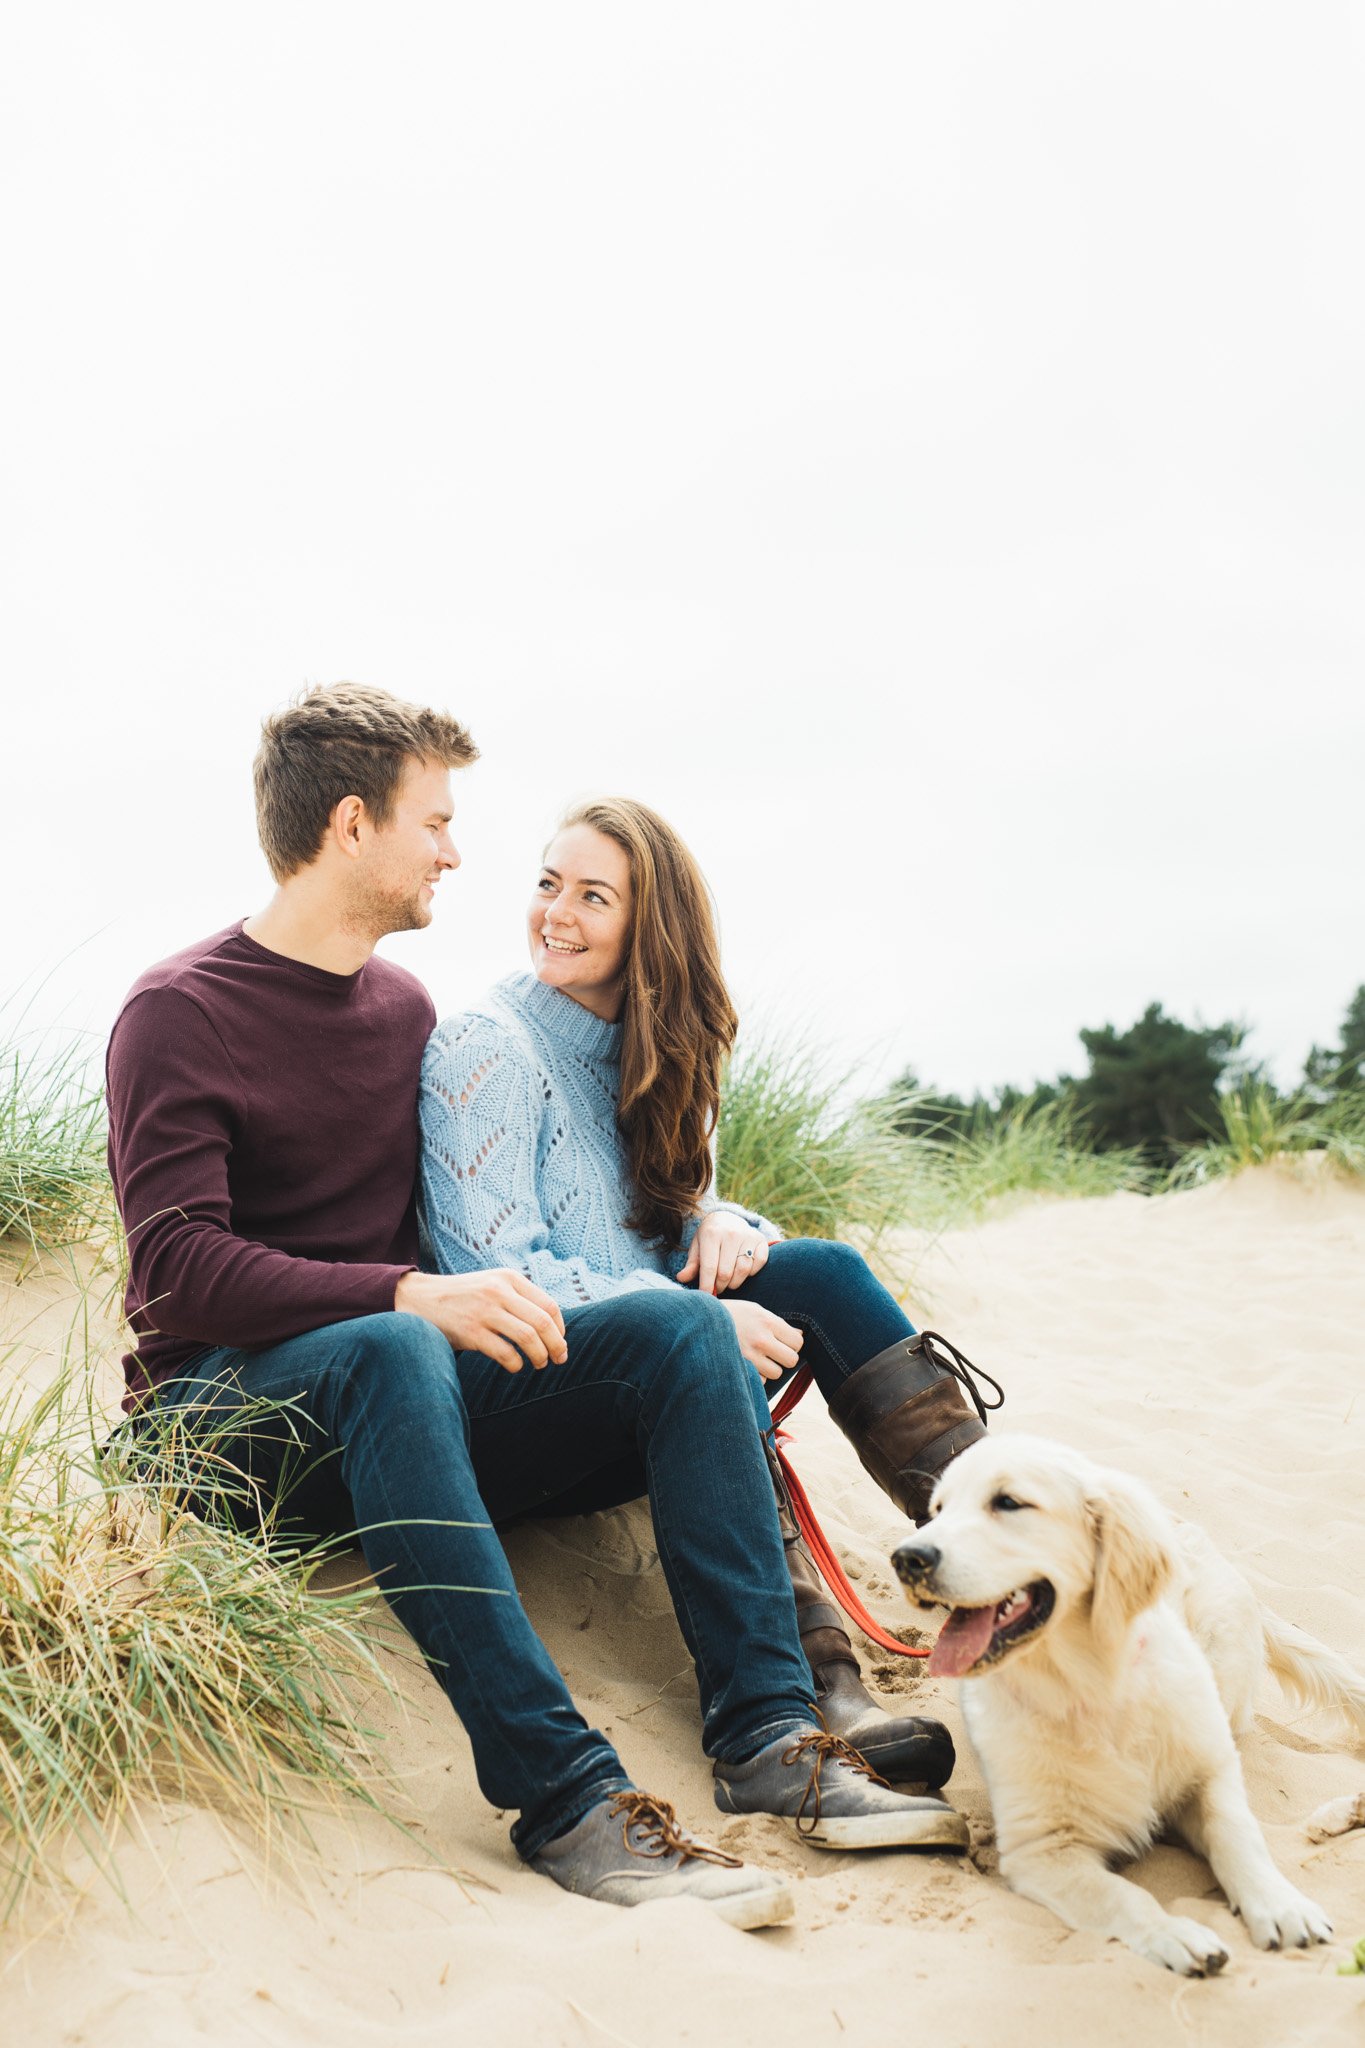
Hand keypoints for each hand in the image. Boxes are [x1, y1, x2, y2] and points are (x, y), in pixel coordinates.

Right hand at [395, 1269, 566, 1373]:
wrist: (419, 1298)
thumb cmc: (464, 1297)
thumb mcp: (492, 1284)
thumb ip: (519, 1298)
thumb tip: (554, 1327)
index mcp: (509, 1278)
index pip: (549, 1306)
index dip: (560, 1329)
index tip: (560, 1342)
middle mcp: (499, 1291)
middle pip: (542, 1322)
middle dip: (556, 1345)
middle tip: (559, 1359)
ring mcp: (484, 1311)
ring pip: (528, 1338)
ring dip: (540, 1356)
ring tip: (539, 1364)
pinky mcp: (470, 1332)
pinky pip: (505, 1353)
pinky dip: (516, 1364)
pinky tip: (515, 1367)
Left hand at [678, 1211, 769, 1294]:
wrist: (727, 1218)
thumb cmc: (709, 1238)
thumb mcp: (697, 1247)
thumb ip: (691, 1264)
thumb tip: (681, 1278)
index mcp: (712, 1234)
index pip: (709, 1268)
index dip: (707, 1286)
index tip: (706, 1296)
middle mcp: (731, 1233)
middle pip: (726, 1272)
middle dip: (720, 1286)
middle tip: (717, 1288)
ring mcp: (748, 1236)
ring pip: (743, 1270)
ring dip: (735, 1283)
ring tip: (728, 1282)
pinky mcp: (761, 1240)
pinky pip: (759, 1264)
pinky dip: (751, 1273)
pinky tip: (742, 1271)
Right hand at [718, 1298, 802, 1381]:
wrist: (698, 1322)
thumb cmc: (730, 1315)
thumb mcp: (754, 1310)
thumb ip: (778, 1324)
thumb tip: (801, 1335)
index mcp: (767, 1321)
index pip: (797, 1342)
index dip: (792, 1344)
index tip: (783, 1342)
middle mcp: (761, 1339)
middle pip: (791, 1360)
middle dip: (784, 1358)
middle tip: (773, 1353)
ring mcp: (750, 1356)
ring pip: (776, 1373)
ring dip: (770, 1368)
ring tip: (758, 1358)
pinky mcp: (739, 1369)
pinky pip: (760, 1381)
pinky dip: (756, 1376)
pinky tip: (747, 1364)